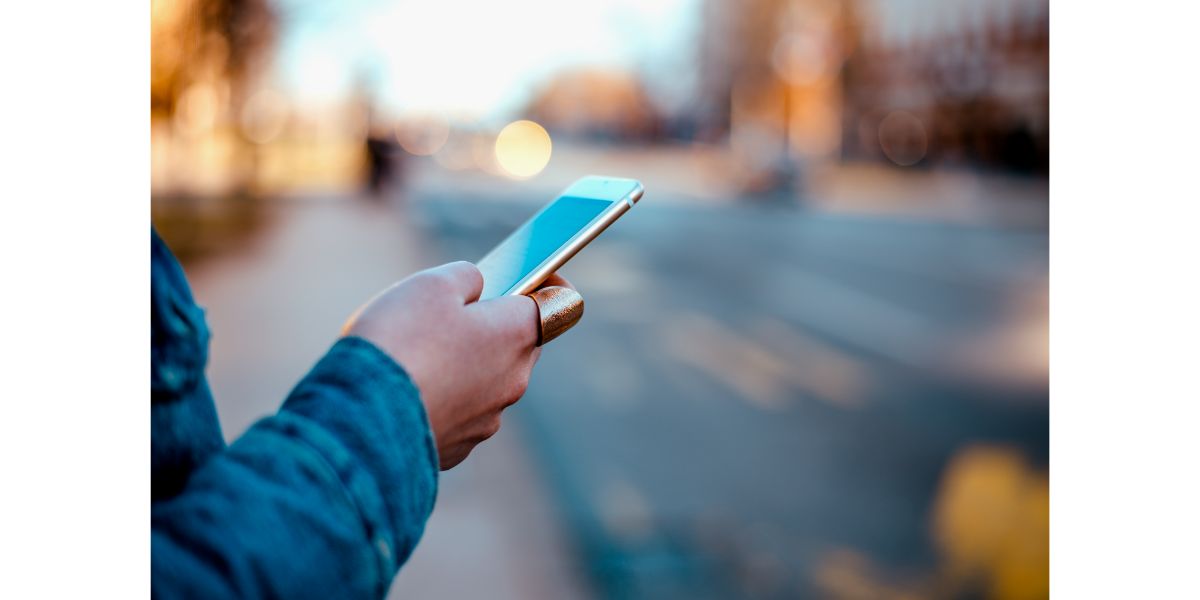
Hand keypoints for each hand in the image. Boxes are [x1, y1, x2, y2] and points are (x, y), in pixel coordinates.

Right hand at [343, 262, 572, 469]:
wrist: (357, 420)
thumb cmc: (399, 342)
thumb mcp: (431, 284)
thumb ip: (467, 277)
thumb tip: (479, 285)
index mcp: (516, 335)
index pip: (560, 305)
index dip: (551, 285)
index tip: (538, 274)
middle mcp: (513, 381)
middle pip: (520, 343)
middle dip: (497, 325)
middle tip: (458, 309)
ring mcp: (487, 419)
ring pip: (488, 380)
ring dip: (468, 363)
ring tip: (422, 349)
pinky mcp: (457, 447)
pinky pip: (459, 412)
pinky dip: (444, 398)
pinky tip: (410, 389)